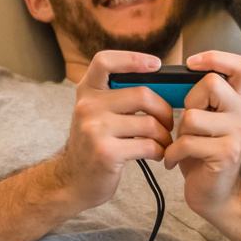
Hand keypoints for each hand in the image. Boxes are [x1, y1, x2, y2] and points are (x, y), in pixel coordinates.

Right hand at [53, 51, 174, 210]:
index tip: (156, 65)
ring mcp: (95, 130)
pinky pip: (148, 146)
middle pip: (142, 94)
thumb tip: (162, 84)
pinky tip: (157, 155)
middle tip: (167, 122)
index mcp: (87, 92)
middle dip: (164, 110)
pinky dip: (160, 151)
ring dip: (164, 135)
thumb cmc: (94, 145)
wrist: (72, 181)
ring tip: (163, 142)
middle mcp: (87, 106)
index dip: (133, 59)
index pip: (105, 61)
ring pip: (149, 123)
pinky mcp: (106, 152)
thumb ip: (118, 97)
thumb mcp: (96, 113)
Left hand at [160, 50, 240, 220]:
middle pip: (211, 84)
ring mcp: (238, 134)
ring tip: (180, 146)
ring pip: (193, 116)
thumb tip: (170, 79)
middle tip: (187, 124)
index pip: (238, 65)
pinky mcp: (227, 153)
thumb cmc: (201, 156)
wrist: (214, 195)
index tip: (191, 63)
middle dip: (189, 102)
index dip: (215, 58)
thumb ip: (198, 99)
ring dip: (178, 133)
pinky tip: (173, 161)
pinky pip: (187, 142)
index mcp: (238, 101)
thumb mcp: (201, 121)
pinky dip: (173, 153)